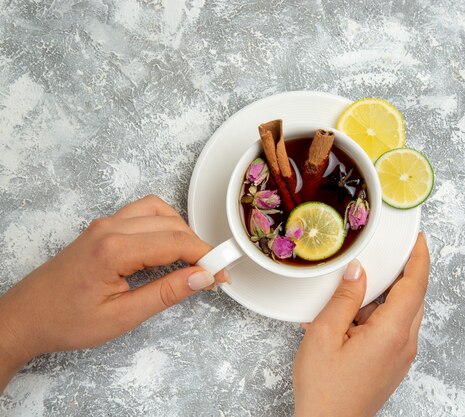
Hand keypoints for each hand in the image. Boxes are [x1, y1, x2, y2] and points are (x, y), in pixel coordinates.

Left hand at [0, 195, 225, 390]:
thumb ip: (166, 293)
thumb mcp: (122, 316)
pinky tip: (167, 246)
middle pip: (171, 225)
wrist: (26, 317)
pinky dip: (163, 224)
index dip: (206, 257)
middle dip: (198, 246)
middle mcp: (110, 228)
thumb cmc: (66, 321)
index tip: (222, 274)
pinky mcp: (103, 227)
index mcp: (114, 249)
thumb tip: (203, 277)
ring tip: (191, 260)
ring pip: (159, 211)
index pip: (176, 243)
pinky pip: (142, 212)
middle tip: (212, 272)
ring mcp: (104, 224)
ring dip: (181, 231)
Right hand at [293, 232, 428, 416]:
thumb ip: (345, 298)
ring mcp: (401, 356)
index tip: (418, 239)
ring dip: (387, 295)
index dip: (419, 258)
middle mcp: (405, 344)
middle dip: (405, 272)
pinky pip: (395, 329)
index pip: (416, 285)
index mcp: (392, 333)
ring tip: (358, 288)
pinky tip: (353, 316)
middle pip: (414, 297)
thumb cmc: (324, 388)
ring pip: (404, 313)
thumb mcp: (324, 334)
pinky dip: (380, 314)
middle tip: (390, 252)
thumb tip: (358, 270)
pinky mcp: (393, 364)